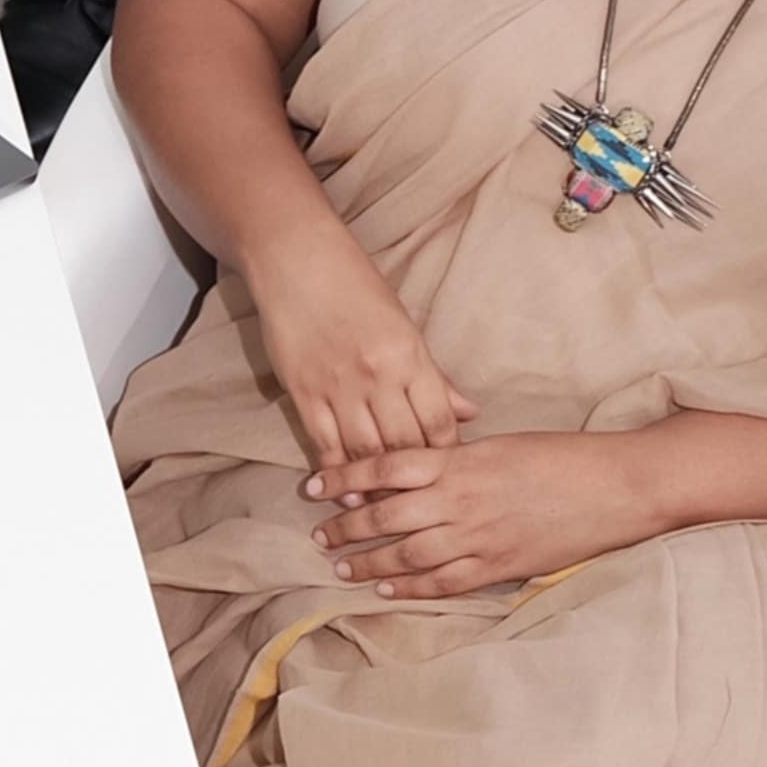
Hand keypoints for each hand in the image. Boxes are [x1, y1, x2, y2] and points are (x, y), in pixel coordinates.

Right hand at [243, 238, 471, 479]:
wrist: (296, 259)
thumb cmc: (356, 287)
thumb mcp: (404, 326)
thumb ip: (433, 376)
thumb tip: (470, 411)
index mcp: (409, 356)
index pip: (438, 422)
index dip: (447, 455)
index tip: (450, 473)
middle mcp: (376, 375)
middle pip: (404, 444)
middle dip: (415, 478)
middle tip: (423, 501)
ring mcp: (337, 385)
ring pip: (365, 451)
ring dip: (378, 484)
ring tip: (389, 506)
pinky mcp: (302, 390)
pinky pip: (324, 443)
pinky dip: (338, 473)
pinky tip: (346, 494)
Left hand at [311, 419, 658, 601]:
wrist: (618, 487)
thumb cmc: (562, 458)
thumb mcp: (499, 446)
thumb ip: (454, 459)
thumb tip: (412, 467)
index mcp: (460, 461)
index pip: (383, 467)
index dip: (342, 476)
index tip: (313, 486)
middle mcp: (462, 499)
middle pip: (386, 515)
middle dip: (346, 525)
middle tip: (318, 533)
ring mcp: (481, 536)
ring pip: (408, 554)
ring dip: (370, 561)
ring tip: (341, 565)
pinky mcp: (502, 566)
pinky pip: (446, 582)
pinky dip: (412, 587)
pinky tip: (387, 589)